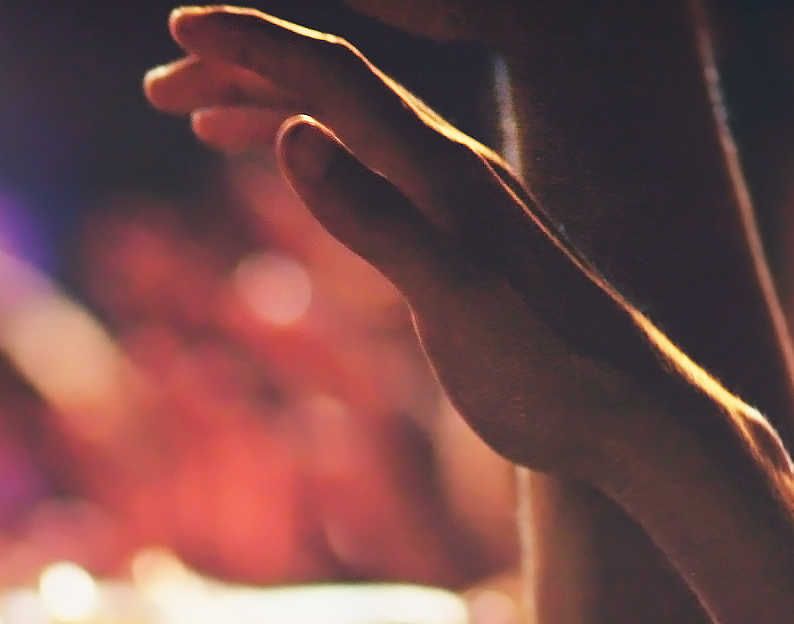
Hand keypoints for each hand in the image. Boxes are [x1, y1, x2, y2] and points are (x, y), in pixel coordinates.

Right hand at [145, 8, 733, 496]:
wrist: (633, 415)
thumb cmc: (547, 370)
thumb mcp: (454, 299)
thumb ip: (373, 216)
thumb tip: (291, 135)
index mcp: (440, 171)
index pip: (334, 79)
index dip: (255, 44)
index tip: (181, 26)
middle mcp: (449, 167)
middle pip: (333, 86)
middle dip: (244, 68)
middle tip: (160, 78)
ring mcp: (454, 199)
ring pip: (346, 123)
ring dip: (268, 105)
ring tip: (194, 114)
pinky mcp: (457, 238)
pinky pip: (367, 166)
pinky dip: (311, 152)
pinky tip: (286, 167)